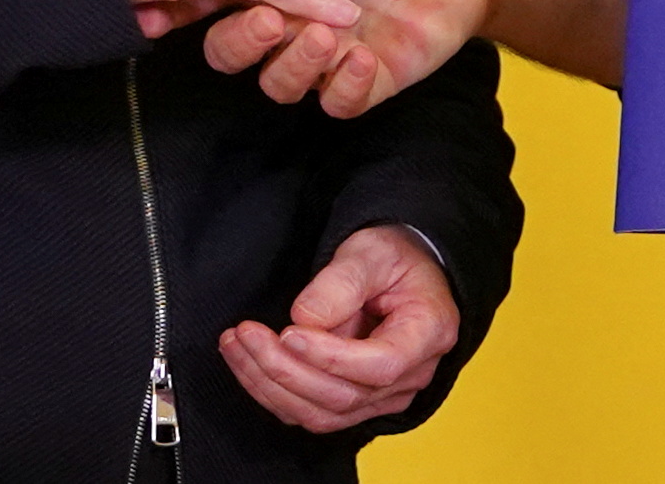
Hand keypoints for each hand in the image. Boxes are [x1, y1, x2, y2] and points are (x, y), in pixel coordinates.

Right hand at [202, 0, 487, 112]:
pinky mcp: (361, 79)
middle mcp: (287, 15)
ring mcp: (323, 50)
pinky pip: (337, 103)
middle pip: (234, 47)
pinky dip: (344, 85)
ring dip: (293, 63)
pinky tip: (359, 56)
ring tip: (324, 32)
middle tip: (268, 15)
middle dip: (244, 38)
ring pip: (279, 82)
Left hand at [219, 223, 457, 432]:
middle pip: (344, 396)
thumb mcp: (372, 251)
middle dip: (286, 370)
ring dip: (270, 385)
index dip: (331, 357)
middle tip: (246, 335)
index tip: (288, 333)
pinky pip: (310, 412)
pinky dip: (272, 392)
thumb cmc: (394, 258)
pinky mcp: (355, 402)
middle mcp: (411, 375)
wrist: (400, 271)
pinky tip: (247, 361)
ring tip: (236, 346)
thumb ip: (342, 281)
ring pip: (322, 414)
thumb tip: (304, 317)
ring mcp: (383, 396)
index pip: (380, 365)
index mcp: (428, 333)